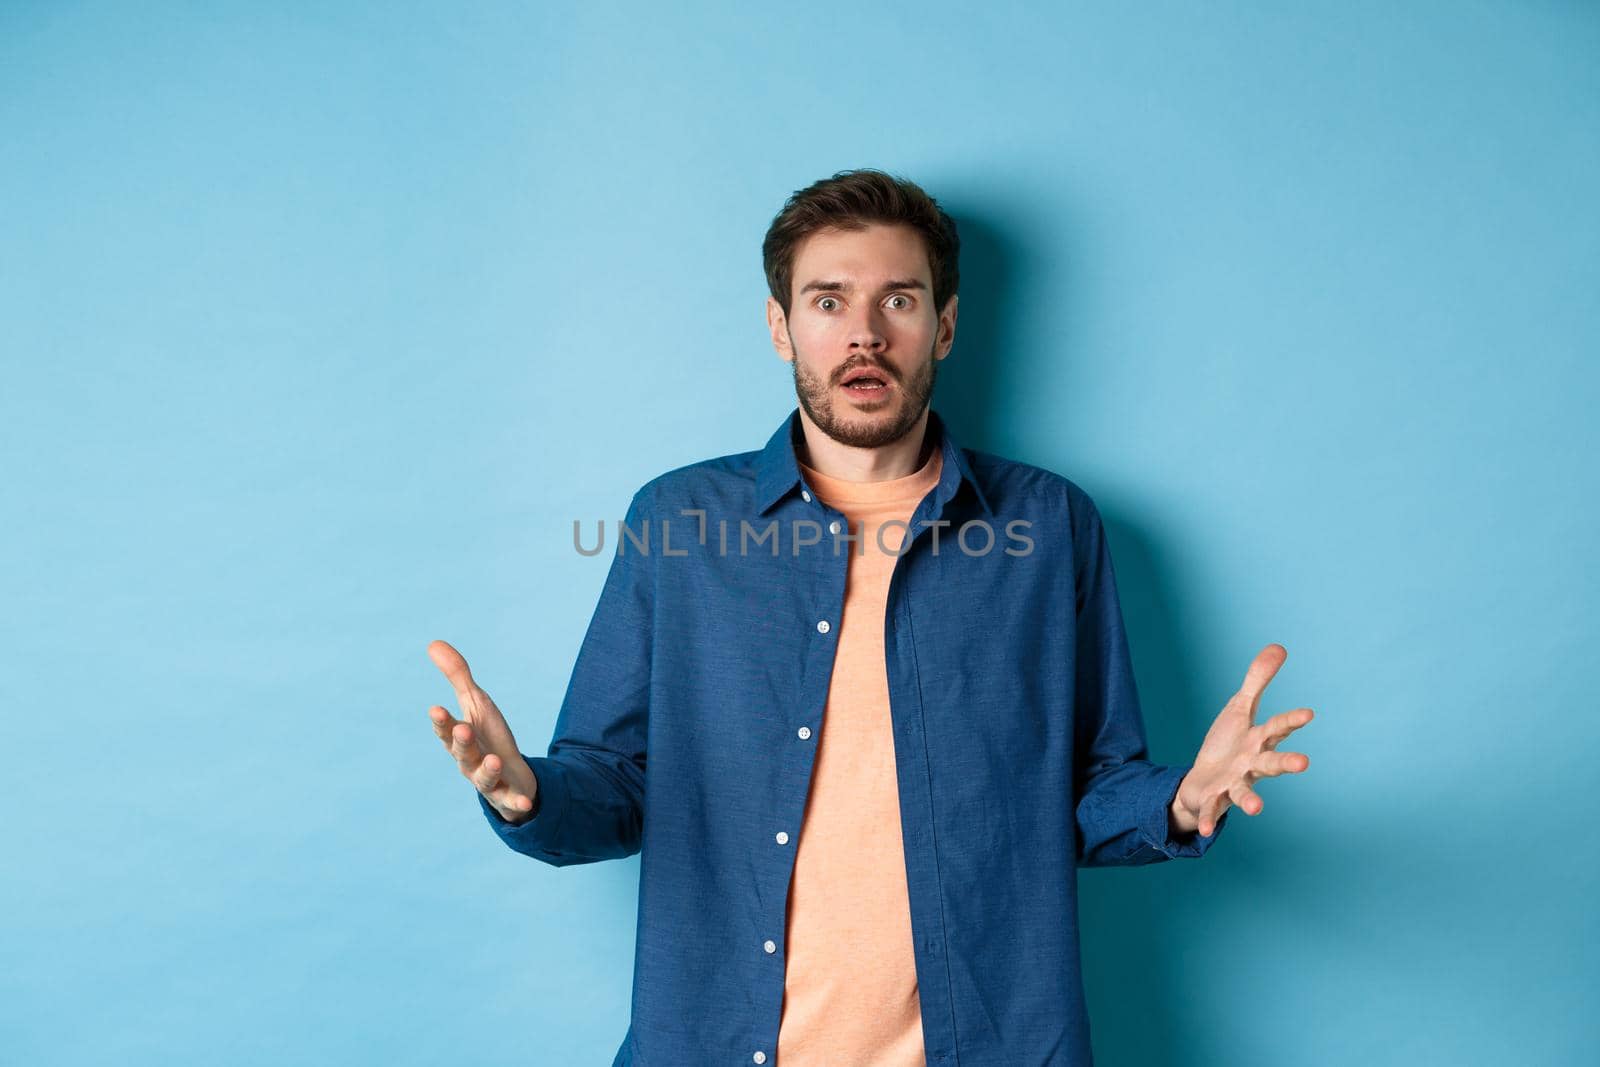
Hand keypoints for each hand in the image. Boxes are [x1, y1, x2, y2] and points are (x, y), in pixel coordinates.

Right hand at [427, 639, 539, 824]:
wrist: (509, 775)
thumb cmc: (487, 737)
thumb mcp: (476, 704)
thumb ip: (457, 676)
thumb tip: (433, 643)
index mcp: (460, 741)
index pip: (447, 730)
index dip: (442, 722)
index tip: (436, 708)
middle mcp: (469, 763)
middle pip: (462, 754)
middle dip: (461, 742)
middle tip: (462, 728)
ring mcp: (488, 781)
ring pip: (484, 778)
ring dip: (487, 769)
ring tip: (494, 760)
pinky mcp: (508, 797)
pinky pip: (511, 802)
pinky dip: (517, 803)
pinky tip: (525, 803)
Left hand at [1172, 643, 1313, 836]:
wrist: (1205, 780)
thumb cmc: (1228, 743)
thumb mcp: (1240, 708)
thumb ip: (1258, 680)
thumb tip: (1279, 647)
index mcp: (1258, 741)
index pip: (1277, 728)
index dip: (1291, 721)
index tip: (1309, 713)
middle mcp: (1251, 764)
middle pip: (1271, 763)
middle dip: (1286, 762)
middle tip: (1304, 763)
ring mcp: (1234, 783)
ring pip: (1245, 791)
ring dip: (1251, 800)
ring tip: (1257, 808)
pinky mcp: (1214, 798)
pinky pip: (1212, 809)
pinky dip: (1209, 818)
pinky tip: (1205, 830)